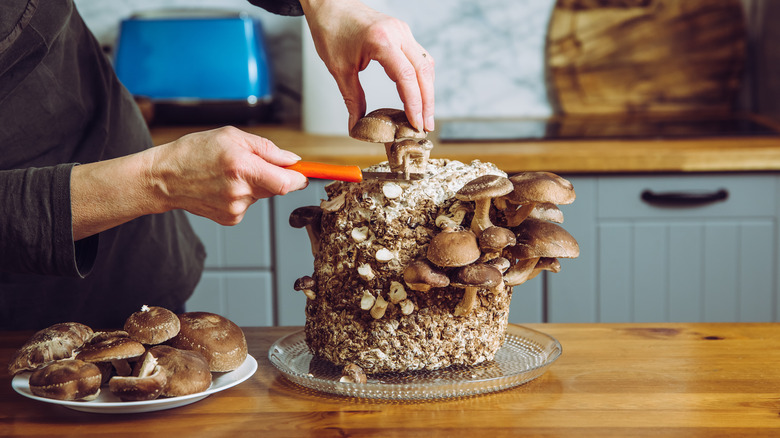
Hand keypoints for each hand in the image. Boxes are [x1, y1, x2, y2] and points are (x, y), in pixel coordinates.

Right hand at [149, 127, 307, 224]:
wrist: (164, 178)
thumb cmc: (195, 152)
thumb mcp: (232, 137)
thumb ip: (267, 149)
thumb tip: (293, 160)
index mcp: (243, 167)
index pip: (286, 183)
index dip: (300, 179)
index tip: (305, 174)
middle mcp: (240, 191)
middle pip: (276, 188)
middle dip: (272, 175)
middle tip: (252, 164)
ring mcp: (235, 209)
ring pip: (261, 195)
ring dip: (255, 184)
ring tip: (228, 174)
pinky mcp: (230, 219)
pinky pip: (249, 204)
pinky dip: (243, 194)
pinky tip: (222, 187)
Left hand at [300, 0, 434, 132]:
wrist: (330, 4)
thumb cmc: (331, 31)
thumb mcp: (339, 69)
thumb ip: (352, 98)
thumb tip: (357, 125)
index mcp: (381, 41)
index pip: (407, 77)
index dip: (414, 104)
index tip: (416, 124)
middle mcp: (398, 34)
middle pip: (423, 72)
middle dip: (427, 102)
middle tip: (426, 127)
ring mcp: (403, 31)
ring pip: (425, 64)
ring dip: (427, 90)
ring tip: (425, 115)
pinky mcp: (402, 32)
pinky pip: (419, 57)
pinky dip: (421, 78)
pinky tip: (419, 94)